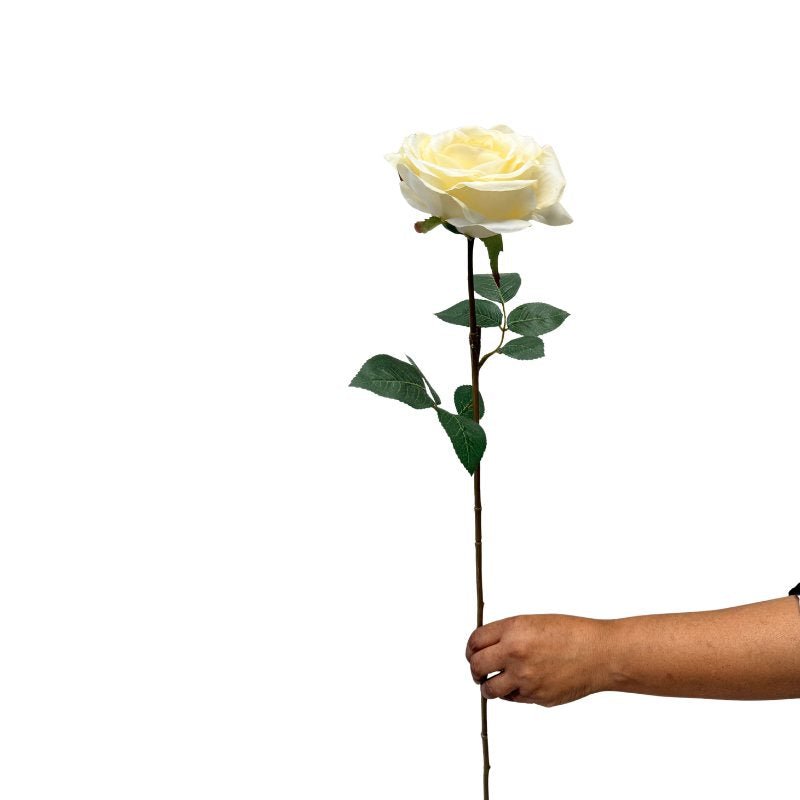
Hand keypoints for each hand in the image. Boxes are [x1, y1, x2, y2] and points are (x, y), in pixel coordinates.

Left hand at [465, 614, 609, 706]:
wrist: (600, 654)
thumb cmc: (572, 634)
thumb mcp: (533, 622)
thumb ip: (508, 634)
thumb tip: (487, 647)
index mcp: (514, 630)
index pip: (475, 641)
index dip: (471, 648)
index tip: (472, 652)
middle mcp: (515, 653)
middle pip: (476, 666)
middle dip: (475, 669)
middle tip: (478, 670)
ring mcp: (525, 678)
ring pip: (489, 689)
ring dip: (488, 686)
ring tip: (493, 683)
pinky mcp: (536, 697)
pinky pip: (513, 698)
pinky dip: (512, 694)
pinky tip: (521, 685)